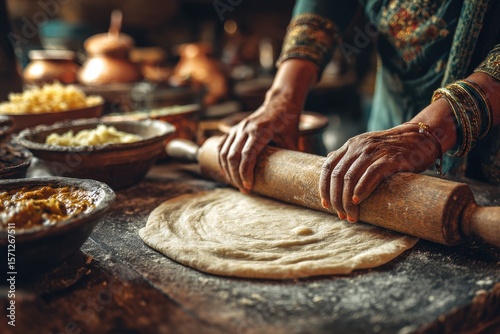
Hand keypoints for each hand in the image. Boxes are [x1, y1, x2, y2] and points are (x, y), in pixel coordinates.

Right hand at [218, 97, 300, 192]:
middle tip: (244, 189)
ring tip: (236, 183)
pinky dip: (222, 160)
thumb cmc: (288, 123)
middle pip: (233, 156)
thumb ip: (289, 158)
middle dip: (235, 176)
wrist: (280, 103)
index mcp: (261, 131)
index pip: (248, 155)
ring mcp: (238, 128)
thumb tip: (290, 179)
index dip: (245, 173)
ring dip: (227, 170)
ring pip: (224, 152)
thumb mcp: (291, 140)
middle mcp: (246, 128)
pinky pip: (222, 146)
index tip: (249, 186)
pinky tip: (227, 171)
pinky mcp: (234, 129)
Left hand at [319, 123, 440, 222]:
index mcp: (351, 145)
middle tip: (340, 215)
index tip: (325, 204)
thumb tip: (329, 162)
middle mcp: (359, 147)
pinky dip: (362, 189)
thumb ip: (349, 155)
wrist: (420, 137)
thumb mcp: (366, 146)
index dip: (323, 187)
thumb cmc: (392, 147)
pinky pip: (370, 175)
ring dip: (347, 200)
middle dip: (336, 198)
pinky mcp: (390, 159)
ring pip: (351, 177)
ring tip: (351, 215)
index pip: (328, 167)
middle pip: (338, 175)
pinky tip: (358, 201)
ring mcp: (374, 152)